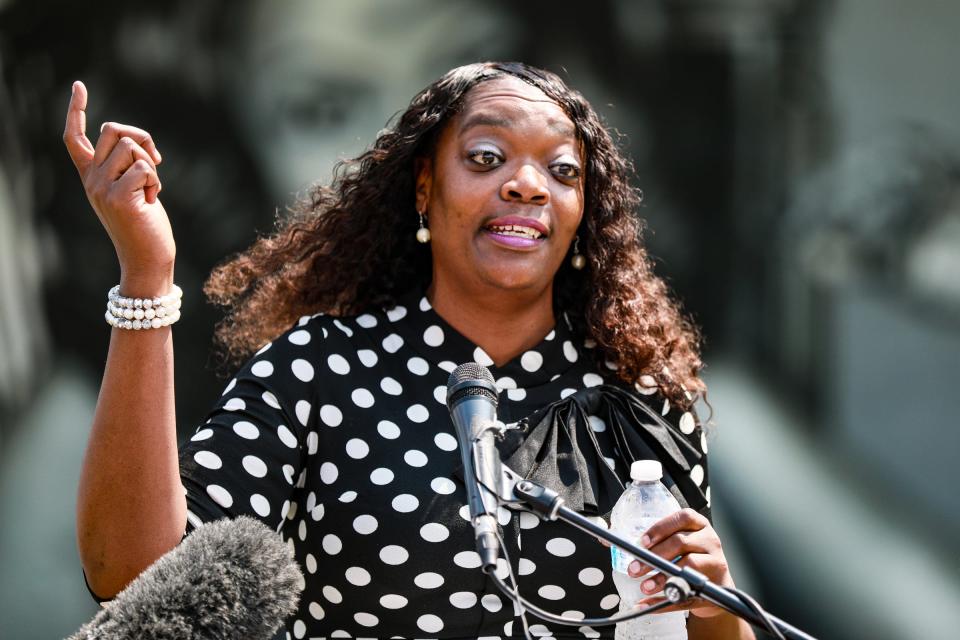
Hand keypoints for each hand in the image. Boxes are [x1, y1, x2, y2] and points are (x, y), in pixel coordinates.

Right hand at [62, 81, 174, 291]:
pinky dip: (156, 181)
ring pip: (132, 147)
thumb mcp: (134, 189)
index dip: (76, 111)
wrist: (148, 259)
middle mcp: (90, 180)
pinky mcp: (118, 197)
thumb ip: (129, 165)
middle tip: (155, 162)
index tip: (78, 86)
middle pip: (114, 131)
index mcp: (91, 177)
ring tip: (151, 191)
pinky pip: (146, 168)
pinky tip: (152, 201)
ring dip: (152, 165)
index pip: (75, 138)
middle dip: (141, 138)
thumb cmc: (146, 225)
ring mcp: (101, 189)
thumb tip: (140, 142)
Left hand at [625, 508, 733, 618]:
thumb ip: (661, 543)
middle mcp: (710, 540)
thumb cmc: (694, 558)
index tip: (642, 542)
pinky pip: (689, 590)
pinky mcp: (716, 585)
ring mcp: (715, 562)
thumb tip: (626, 548)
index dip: (661, 528)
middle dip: (654, 556)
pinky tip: (652, 601)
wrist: (716, 584)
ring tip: (646, 586)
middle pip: (680, 542)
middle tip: (635, 568)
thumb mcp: (682, 545)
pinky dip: (668, 599)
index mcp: (700, 525)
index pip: (683, 518)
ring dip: (662, 578)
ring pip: (688, 565)